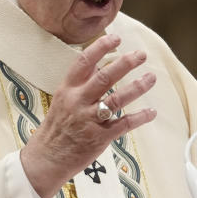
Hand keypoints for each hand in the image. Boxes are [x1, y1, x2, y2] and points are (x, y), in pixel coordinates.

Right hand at [20, 34, 156, 197]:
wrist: (45, 160)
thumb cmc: (55, 129)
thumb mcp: (61, 100)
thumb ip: (79, 83)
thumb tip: (96, 62)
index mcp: (67, 90)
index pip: (84, 62)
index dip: (101, 48)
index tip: (116, 38)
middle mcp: (78, 102)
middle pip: (105, 77)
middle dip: (126, 63)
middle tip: (141, 55)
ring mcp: (89, 120)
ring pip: (117, 99)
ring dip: (137, 87)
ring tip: (151, 78)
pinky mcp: (99, 138)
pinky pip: (123, 124)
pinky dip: (139, 118)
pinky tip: (151, 112)